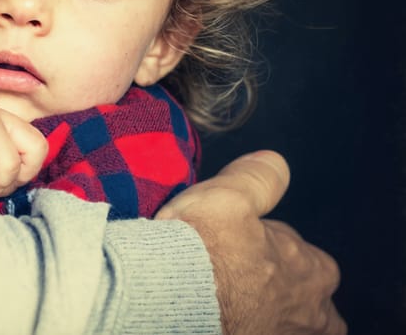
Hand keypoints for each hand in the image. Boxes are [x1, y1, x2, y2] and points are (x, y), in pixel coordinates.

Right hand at [157, 150, 345, 333]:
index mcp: (314, 270)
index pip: (297, 252)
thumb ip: (258, 179)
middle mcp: (312, 314)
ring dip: (260, 312)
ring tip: (225, 303)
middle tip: (229, 275)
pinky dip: (242, 325)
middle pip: (296, 294)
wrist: (166, 299)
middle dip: (271, 285)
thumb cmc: (201, 254)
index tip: (233, 241)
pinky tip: (217, 317)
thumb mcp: (229, 196)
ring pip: (281, 322)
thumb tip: (272, 163)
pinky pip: (256, 333)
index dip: (262, 243)